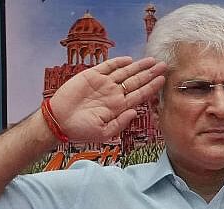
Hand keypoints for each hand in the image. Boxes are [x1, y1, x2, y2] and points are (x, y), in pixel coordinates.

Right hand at [49, 56, 165, 141]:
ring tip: (152, 60)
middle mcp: (113, 94)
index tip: (163, 80)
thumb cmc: (80, 130)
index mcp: (118, 107)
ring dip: (138, 66)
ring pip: (125, 72)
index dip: (152, 87)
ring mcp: (103, 84)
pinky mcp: (91, 76)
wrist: (59, 122)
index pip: (140, 95)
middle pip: (136, 81)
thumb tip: (135, 111)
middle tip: (164, 65)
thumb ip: (120, 123)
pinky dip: (117, 62)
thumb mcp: (104, 133)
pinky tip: (129, 60)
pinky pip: (107, 67)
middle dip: (150, 73)